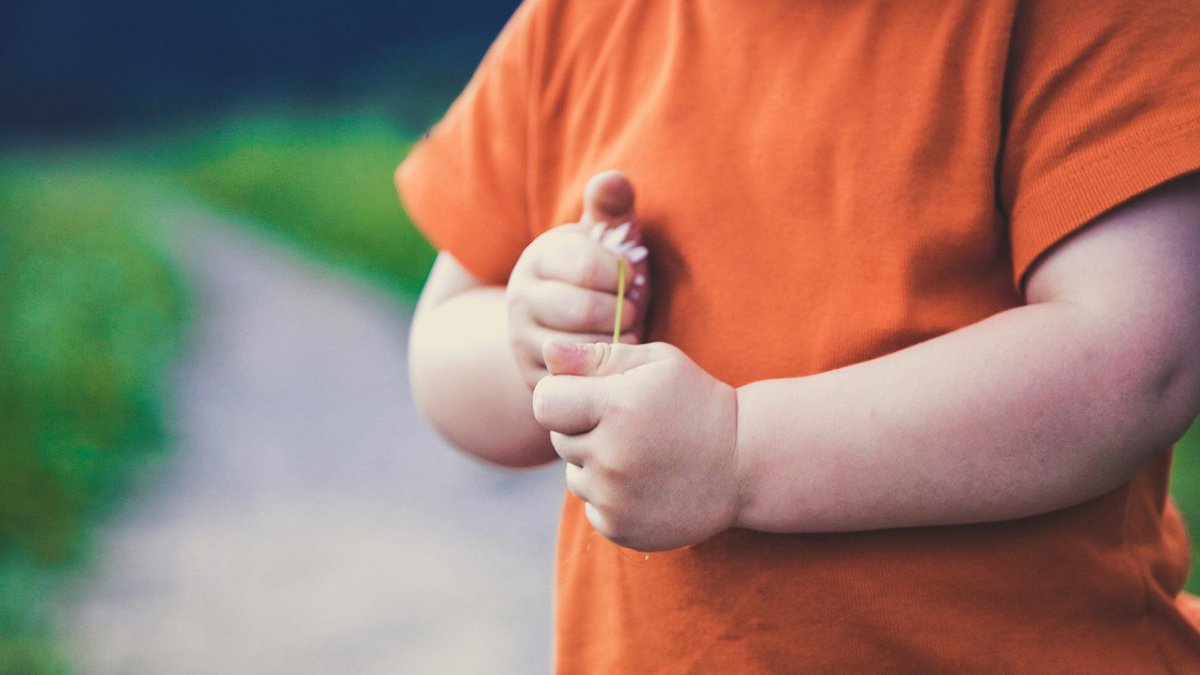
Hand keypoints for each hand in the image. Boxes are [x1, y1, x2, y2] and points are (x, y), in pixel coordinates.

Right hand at [506, 171, 650, 387]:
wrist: (558, 328)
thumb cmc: (597, 275)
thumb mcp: (602, 239)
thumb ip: (610, 208)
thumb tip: (613, 180)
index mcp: (539, 257)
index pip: (589, 264)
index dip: (622, 273)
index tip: (630, 276)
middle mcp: (519, 298)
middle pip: (586, 309)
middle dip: (623, 311)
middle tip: (634, 310)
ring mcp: (522, 340)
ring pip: (584, 346)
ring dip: (616, 341)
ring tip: (624, 330)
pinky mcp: (534, 378)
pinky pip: (580, 380)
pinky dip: (605, 369)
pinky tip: (613, 356)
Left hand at [531, 340, 741, 550]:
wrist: (745, 463)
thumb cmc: (696, 401)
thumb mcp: (657, 364)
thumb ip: (598, 357)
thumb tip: (546, 352)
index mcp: (616, 408)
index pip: (544, 403)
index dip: (560, 396)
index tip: (585, 396)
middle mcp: (611, 457)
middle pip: (558, 440)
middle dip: (582, 429)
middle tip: (628, 425)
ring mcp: (615, 499)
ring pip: (575, 476)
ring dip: (596, 465)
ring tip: (641, 454)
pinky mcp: (620, 529)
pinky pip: (592, 508)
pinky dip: (611, 497)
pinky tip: (646, 483)